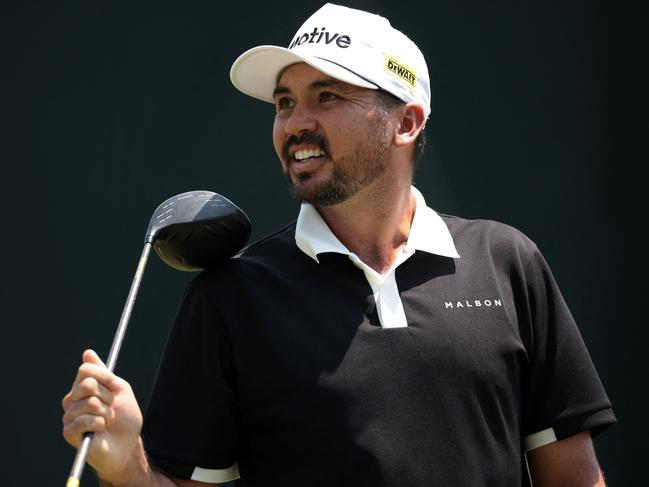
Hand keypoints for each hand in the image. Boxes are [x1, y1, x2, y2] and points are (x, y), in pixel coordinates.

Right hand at [62, 349, 143, 481]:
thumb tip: (87, 352)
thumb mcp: (120, 389)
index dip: (104, 376)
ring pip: (90, 403)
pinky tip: (100, 430)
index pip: (85, 370)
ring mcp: (69, 416)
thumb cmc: (124, 418)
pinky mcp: (69, 432)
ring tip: (107, 421)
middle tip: (110, 407)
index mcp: (83, 388)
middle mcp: (72, 400)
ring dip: (106, 413)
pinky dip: (101, 424)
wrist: (126, 444)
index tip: (113, 387)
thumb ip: (104, 372)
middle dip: (107, 395)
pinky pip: (87, 419)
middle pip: (87, 384)